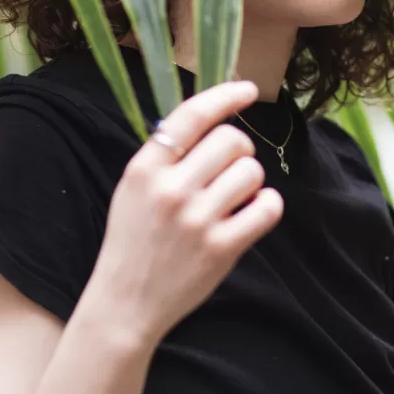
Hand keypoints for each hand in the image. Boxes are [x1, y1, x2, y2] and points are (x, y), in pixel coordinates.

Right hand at [83, 80, 284, 346]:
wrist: (126, 303)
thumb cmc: (133, 241)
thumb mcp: (133, 189)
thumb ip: (165, 156)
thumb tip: (211, 119)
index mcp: (145, 169)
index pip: (192, 115)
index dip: (225, 96)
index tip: (247, 89)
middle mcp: (171, 189)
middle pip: (231, 140)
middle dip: (239, 149)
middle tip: (230, 168)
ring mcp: (197, 220)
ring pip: (251, 172)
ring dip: (250, 180)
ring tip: (235, 197)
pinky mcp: (221, 248)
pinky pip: (267, 208)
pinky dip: (267, 206)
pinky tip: (253, 212)